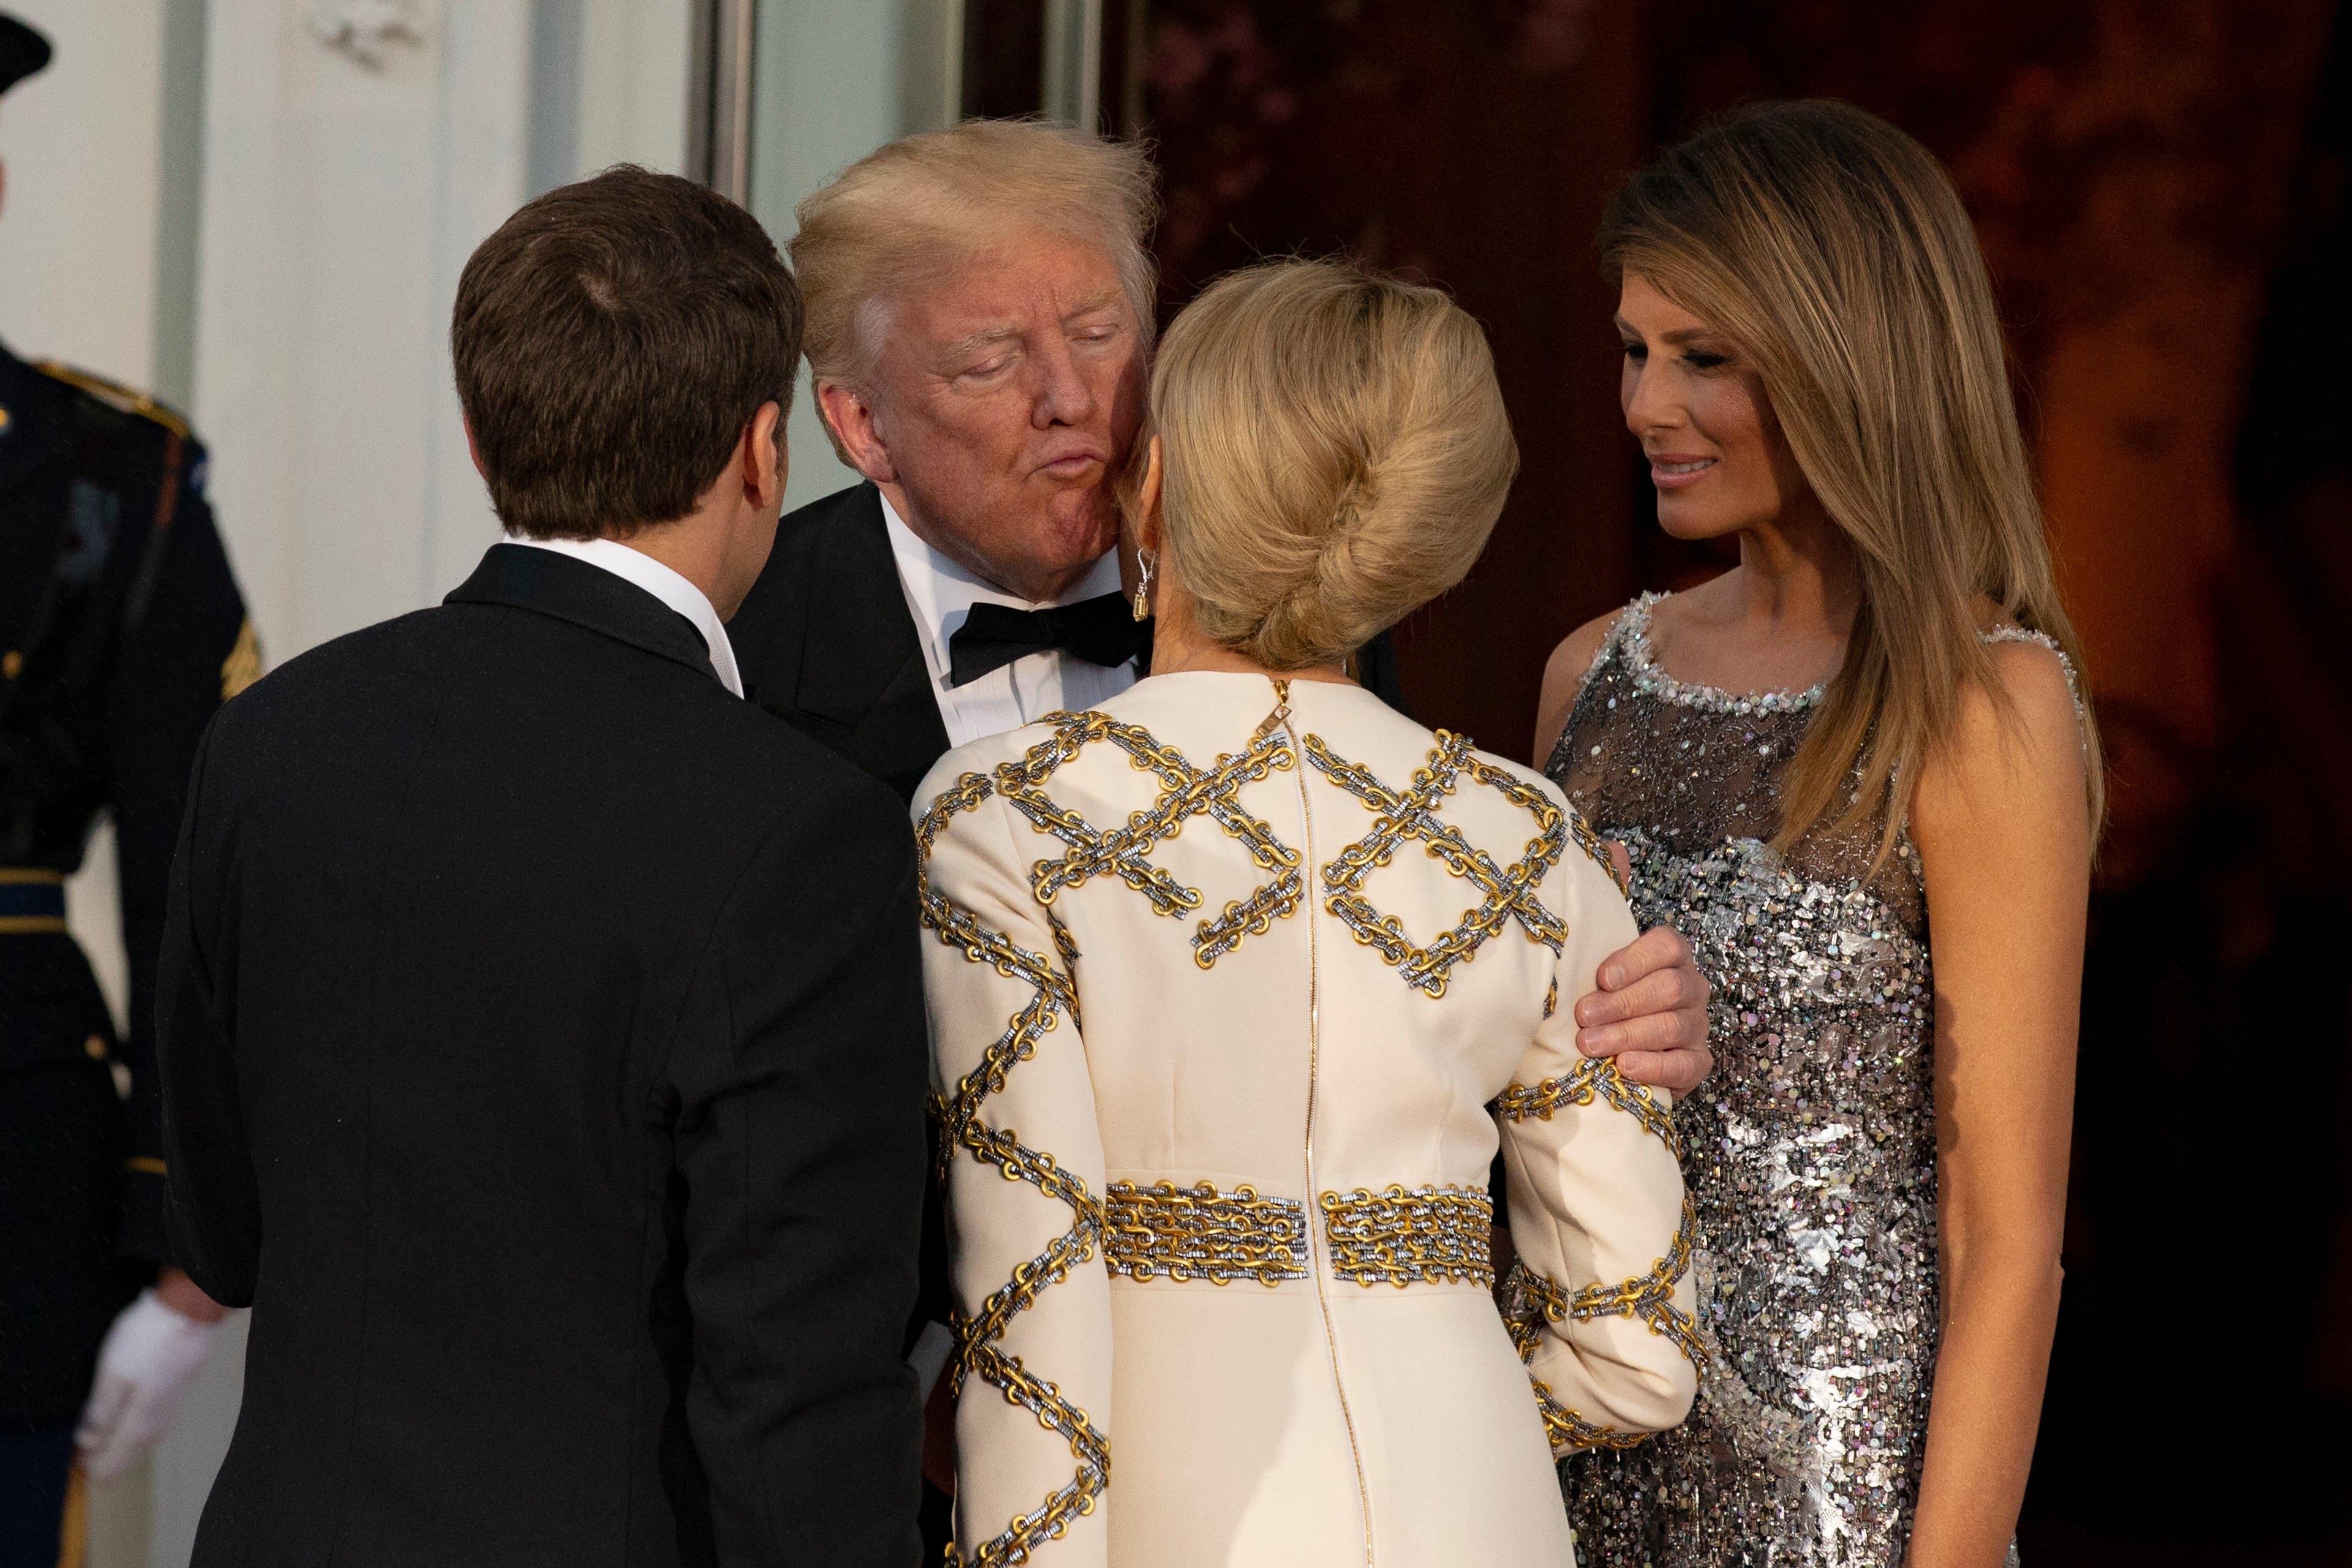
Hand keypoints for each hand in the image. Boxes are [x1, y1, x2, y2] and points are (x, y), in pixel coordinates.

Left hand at [74, 1277, 224, 1479]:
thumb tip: (87, 1442)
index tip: (77, 1467)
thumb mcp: (112, 1374)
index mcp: (141, 1421)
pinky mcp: (178, 1391)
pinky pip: (154, 1424)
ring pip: (144, 1440)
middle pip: (131, 1454)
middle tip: (86, 1461)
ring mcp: (172, 1406)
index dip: (94, 1466)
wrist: (190, 1311)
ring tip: (105, 1448)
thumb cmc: (148, 1340)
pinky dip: (137, 1432)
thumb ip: (100, 1412)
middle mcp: (159, 1421)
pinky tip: (133, 1424)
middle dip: (107, 1459)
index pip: (114, 1460)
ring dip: (123, 1447)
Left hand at [1574, 922, 1711, 1097]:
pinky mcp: (1697, 1061)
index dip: (1634, 961)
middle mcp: (1692, 988)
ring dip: (1627, 1035)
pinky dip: (1651, 1066)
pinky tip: (1624, 1065)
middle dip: (1622, 1003)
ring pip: (1672, 1026)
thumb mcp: (1599, 983)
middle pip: (1669, 987)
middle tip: (1585, 1016)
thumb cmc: (1605, 1006)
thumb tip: (1561, 978)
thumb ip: (1591, 974)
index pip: (1666, 946)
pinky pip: (1682, 1065)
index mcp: (1672, 958)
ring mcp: (1697, 1025)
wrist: (1624, 1056)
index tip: (1602, 978)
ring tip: (1591, 1044)